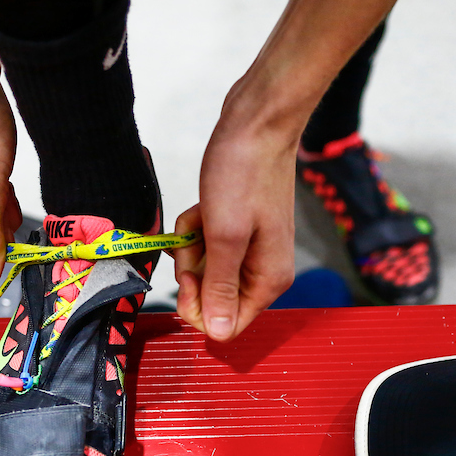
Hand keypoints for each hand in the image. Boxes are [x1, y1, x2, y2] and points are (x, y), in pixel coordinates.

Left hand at [174, 105, 296, 341]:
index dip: (198, 306)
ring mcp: (252, 250)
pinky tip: (202, 208)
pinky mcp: (239, 231)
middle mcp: (263, 271)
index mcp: (268, 280)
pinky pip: (206, 246)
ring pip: (205, 271)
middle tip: (195, 237)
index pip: (226, 325)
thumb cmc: (245, 172)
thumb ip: (220, 288)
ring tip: (201, 215)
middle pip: (212, 298)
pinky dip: (196, 229)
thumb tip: (217, 332)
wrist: (258, 122)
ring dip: (191, 244)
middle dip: (192, 269)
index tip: (187, 275)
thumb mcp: (225, 236)